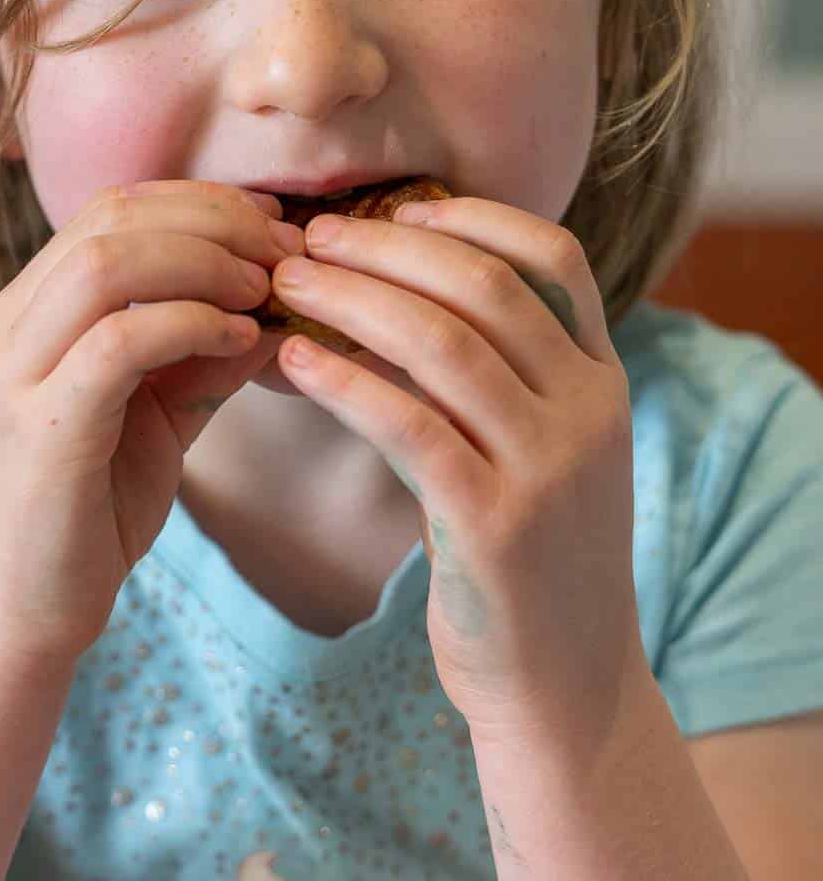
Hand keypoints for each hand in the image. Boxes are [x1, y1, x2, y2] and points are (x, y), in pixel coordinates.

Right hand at [0, 180, 300, 668]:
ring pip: (108, 264)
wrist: (22, 617)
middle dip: (212, 219)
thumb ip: (202, 353)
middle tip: (283, 250)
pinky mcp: (39, 425)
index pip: (108, 211)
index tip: (270, 223)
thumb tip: (279, 303)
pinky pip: (121, 341)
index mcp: (24, 312)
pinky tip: (241, 341)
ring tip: (265, 289)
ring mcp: (12, 373)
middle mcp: (4, 327)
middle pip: (109, 218)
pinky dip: (192, 325)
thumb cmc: (89, 512)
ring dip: (204, 263)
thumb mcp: (156, 414)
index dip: (197, 202)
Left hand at [268, 196, 643, 746]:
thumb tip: (386, 291)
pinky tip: (291, 358)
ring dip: (353, 300)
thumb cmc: (523, 550)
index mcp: (602, 379)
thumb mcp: (532, 448)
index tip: (393, 206)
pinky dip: (344, 382)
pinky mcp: (498, 525)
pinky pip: (409, 426)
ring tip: (288, 283)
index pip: (555, 257)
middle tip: (311, 237)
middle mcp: (589, 411)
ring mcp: (550, 468)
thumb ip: (490, 373)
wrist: (564, 683)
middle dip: (388, 248)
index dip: (471, 217)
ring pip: (444, 345)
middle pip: (484, 288)